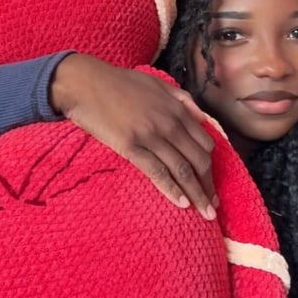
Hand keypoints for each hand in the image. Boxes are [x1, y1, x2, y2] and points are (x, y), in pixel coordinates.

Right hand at [49, 53, 217, 218]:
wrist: (85, 83)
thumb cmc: (118, 83)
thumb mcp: (157, 84)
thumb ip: (182, 99)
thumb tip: (203, 119)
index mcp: (177, 109)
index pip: (205, 144)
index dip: (211, 168)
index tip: (212, 184)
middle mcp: (169, 124)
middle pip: (198, 160)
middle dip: (208, 186)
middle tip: (212, 206)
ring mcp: (151, 136)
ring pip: (182, 170)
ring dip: (197, 194)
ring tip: (206, 214)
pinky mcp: (131, 147)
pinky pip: (157, 172)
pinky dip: (172, 189)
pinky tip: (182, 204)